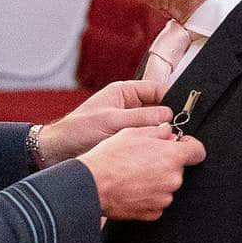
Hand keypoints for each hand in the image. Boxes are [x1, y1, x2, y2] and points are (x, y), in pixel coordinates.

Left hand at [36, 79, 171, 165]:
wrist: (58, 151)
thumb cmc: (77, 130)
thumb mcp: (111, 121)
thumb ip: (140, 117)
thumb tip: (167, 116)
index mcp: (123, 92)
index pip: (156, 90)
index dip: (170, 99)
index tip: (183, 111)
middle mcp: (127, 106)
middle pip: (157, 110)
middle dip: (167, 120)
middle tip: (177, 131)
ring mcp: (127, 124)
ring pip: (152, 127)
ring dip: (158, 135)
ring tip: (166, 143)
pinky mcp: (125, 141)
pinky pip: (143, 141)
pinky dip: (150, 146)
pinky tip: (155, 153)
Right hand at [79, 123, 204, 221]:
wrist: (92, 185)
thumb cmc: (109, 158)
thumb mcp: (132, 133)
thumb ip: (157, 131)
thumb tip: (168, 132)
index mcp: (172, 157)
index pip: (198, 151)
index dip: (188, 147)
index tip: (178, 146)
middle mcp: (173, 179)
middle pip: (178, 169)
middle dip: (166, 164)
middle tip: (143, 160)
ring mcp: (164, 198)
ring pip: (167, 186)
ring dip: (156, 181)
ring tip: (133, 175)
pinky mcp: (153, 213)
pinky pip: (157, 202)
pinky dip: (148, 196)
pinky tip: (131, 189)